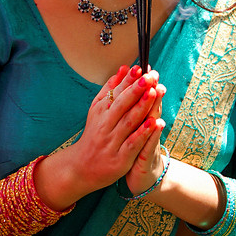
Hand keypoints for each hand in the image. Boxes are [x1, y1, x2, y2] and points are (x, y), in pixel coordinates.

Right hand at [72, 65, 161, 193]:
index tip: (139, 67)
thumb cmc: (94, 135)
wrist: (81, 168)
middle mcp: (105, 125)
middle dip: (136, 89)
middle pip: (122, 105)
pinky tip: (154, 123)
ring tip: (153, 92)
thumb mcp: (98, 110)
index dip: (128, 80)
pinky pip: (132, 144)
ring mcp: (112, 142)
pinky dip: (143, 133)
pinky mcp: (120, 159)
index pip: (116, 92)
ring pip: (129, 122)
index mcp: (100, 111)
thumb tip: (123, 67)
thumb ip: (110, 89)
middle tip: (149, 76)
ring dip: (142, 106)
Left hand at [125, 84, 166, 196]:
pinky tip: (157, 123)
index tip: (145, 66)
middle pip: (151, 105)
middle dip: (151, 89)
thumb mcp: (133, 126)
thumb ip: (132, 106)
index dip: (144, 83)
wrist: (141, 177)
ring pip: (153, 121)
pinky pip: (151, 144)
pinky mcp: (148, 157)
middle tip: (153, 74)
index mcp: (141, 119)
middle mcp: (148, 128)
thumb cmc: (134, 147)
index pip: (143, 98)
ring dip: (154, 106)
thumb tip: (129, 83)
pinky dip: (154, 133)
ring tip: (156, 91)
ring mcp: (150, 141)